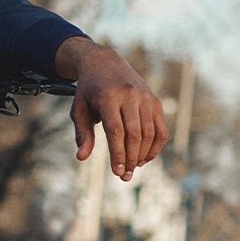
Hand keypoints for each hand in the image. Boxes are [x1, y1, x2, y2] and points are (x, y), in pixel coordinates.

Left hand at [53, 37, 167, 180]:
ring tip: (133, 168)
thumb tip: (81, 157)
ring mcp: (145, 97)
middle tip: (124, 176)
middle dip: (130, 158)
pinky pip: (161, 128)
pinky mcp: (154, 100)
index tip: (116, 172)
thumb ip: (82, 134)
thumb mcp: (79, 110)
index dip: (118, 154)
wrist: (104, 63)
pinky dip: (156, 146)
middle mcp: (129, 95)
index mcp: (108, 97)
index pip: (116, 131)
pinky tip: (145, 158)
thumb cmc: (88, 92)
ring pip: (149, 133)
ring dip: (143, 155)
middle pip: (135, 134)